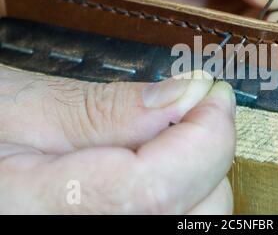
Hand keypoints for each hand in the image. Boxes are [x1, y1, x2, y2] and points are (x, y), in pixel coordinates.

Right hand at [0, 68, 234, 213]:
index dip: (204, 137)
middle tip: (195, 111)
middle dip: (208, 155)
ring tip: (173, 139)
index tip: (214, 95)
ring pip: (195, 223)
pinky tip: (163, 170)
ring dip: (201, 176)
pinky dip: (186, 197)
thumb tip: (188, 95)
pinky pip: (174, 222)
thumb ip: (109, 109)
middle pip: (192, 217)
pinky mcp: (113, 231)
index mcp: (38, 215)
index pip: (156, 191)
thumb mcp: (24, 109)